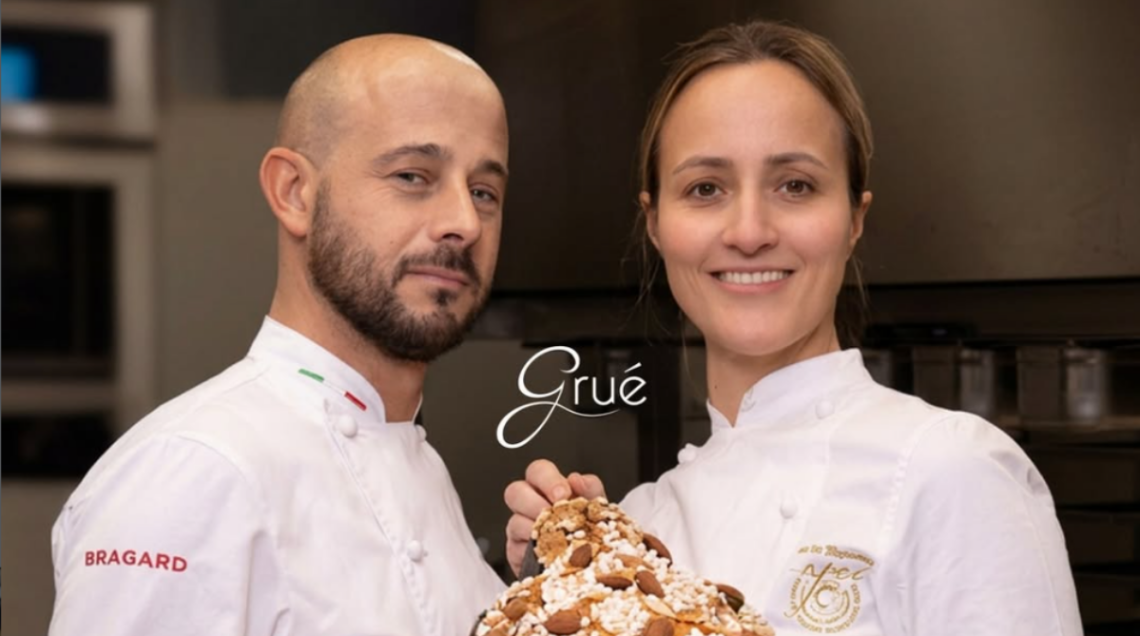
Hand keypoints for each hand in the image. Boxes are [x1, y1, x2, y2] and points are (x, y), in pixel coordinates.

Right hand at [503, 459, 605, 576]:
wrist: (590, 563)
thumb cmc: (590, 530)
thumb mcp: (596, 507)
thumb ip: (590, 489)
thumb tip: (576, 479)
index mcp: (547, 488)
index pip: (537, 471)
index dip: (547, 479)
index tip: (564, 493)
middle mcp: (529, 504)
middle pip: (515, 491)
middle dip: (534, 501)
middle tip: (554, 513)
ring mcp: (519, 529)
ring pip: (514, 521)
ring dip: (535, 528)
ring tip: (555, 536)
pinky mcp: (517, 553)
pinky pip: (517, 549)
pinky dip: (534, 550)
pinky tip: (551, 553)